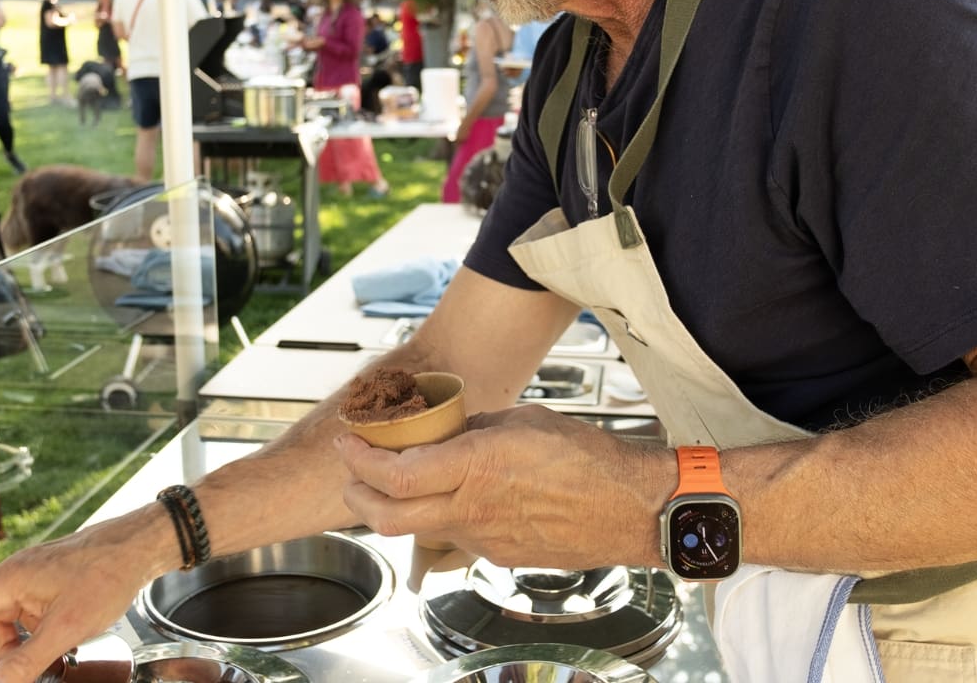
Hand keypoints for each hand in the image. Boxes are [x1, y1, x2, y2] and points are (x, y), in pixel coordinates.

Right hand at [0, 519, 153, 682]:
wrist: (143, 545)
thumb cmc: (109, 572)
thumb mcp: (66, 627)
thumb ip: (25, 662)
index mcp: (10, 578)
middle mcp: (15, 574)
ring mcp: (33, 577)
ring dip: (1, 647)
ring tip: (16, 671)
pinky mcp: (51, 582)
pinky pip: (24, 614)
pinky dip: (25, 636)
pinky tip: (46, 652)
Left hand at [335, 404, 666, 568]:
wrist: (629, 507)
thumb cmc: (586, 457)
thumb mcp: (522, 421)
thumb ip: (475, 428)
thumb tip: (445, 432)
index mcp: (477, 466)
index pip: (395, 475)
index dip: (360, 460)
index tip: (347, 441)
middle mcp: (472, 509)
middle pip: (388, 517)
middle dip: (357, 493)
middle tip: (351, 469)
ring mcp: (484, 539)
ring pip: (417, 529)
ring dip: (394, 507)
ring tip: (395, 479)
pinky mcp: (499, 555)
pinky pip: (454, 537)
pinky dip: (438, 515)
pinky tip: (453, 495)